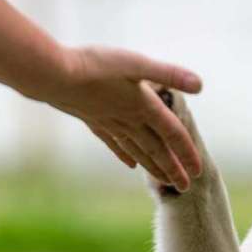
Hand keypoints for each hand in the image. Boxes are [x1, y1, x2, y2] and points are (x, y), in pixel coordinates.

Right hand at [47, 46, 203, 190]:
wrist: (51, 75)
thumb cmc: (94, 65)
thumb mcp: (137, 63)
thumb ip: (169, 74)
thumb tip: (200, 84)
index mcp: (144, 107)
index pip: (173, 134)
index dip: (187, 152)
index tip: (199, 172)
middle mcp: (129, 121)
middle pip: (156, 150)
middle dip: (172, 169)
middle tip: (186, 188)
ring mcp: (110, 124)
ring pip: (137, 151)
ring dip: (153, 167)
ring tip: (165, 182)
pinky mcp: (92, 122)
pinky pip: (114, 144)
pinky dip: (125, 155)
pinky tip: (131, 164)